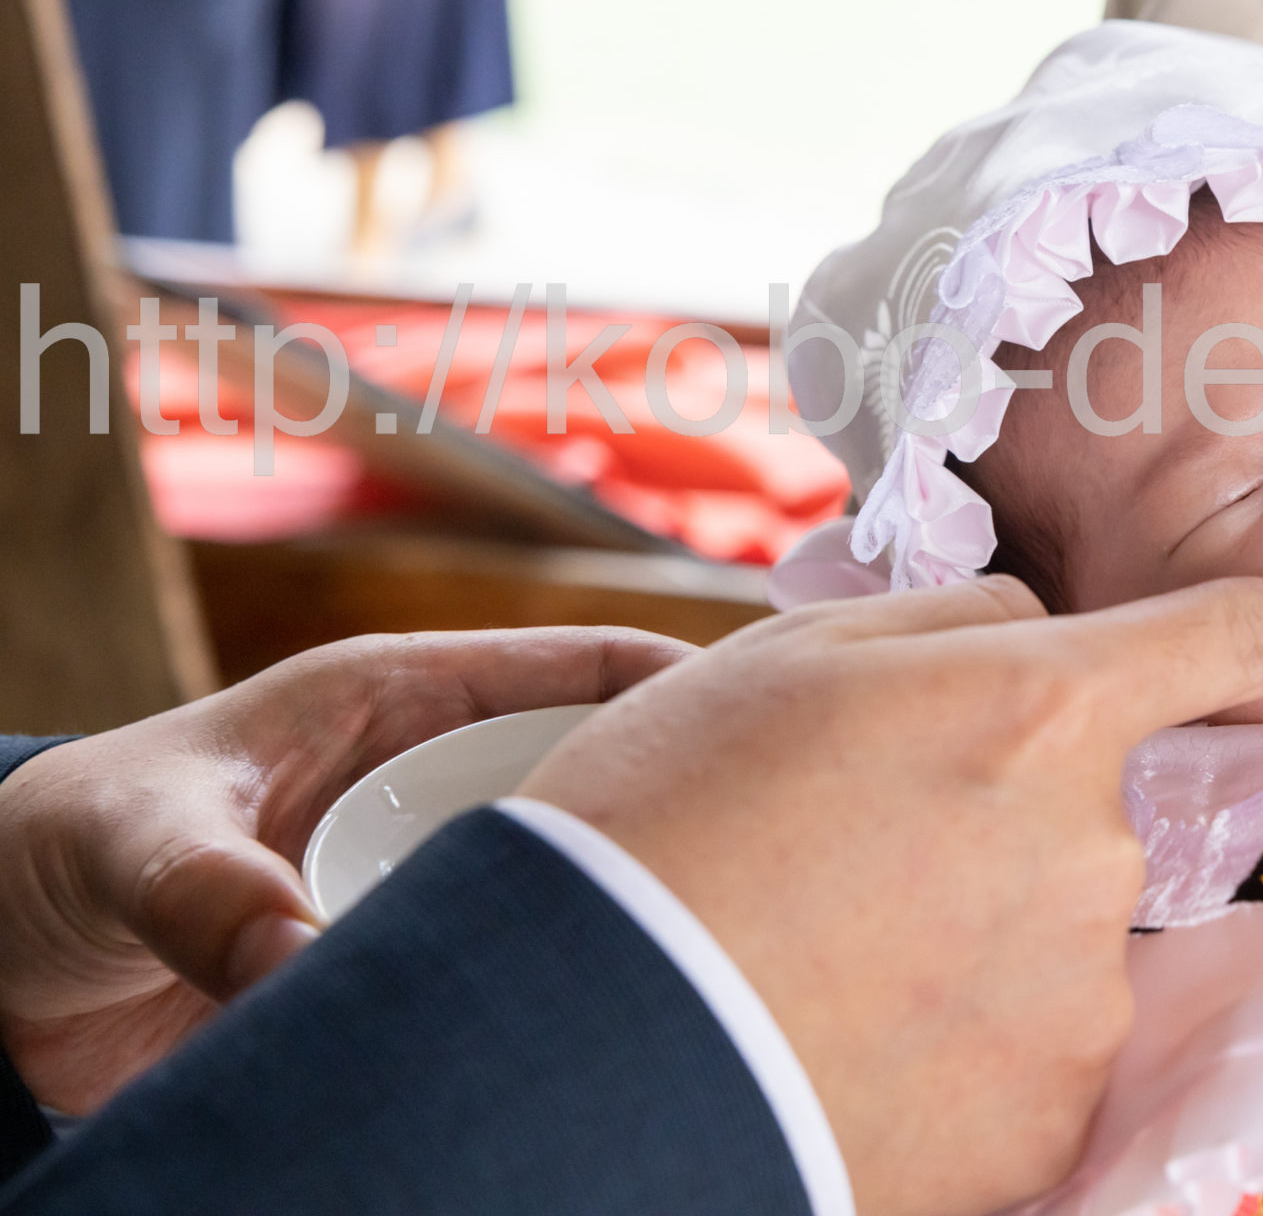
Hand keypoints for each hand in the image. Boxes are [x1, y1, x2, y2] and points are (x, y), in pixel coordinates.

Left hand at [0, 626, 694, 1112]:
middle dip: (679, 806)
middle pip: (603, 775)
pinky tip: (595, 1016)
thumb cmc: (67, 844)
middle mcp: (436, 778)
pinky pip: (501, 968)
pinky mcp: (402, 956)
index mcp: (396, 697)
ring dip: (615, 906)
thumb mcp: (133, 842)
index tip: (774, 722)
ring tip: (702, 944)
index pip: (582, 665)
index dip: (687, 682)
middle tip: (762, 861)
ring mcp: (426, 870)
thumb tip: (308, 966)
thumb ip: (214, 896)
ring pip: (564, 879)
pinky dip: (549, 985)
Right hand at [521, 571, 1262, 1215]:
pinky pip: (1026, 1058)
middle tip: (849, 866)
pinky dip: (955, 1051)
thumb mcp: (784, 661)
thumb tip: (1030, 630)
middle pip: (1096, 818)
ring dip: (969, 947)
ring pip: (1055, 944)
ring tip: (822, 964)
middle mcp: (1088, 855)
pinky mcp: (1041, 1126)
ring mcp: (1073, 1003)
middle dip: (1004, 830)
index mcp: (1037, 714)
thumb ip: (947, 624)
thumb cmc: (659, 822)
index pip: (1236, 645)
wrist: (575, 1052)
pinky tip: (850, 1043)